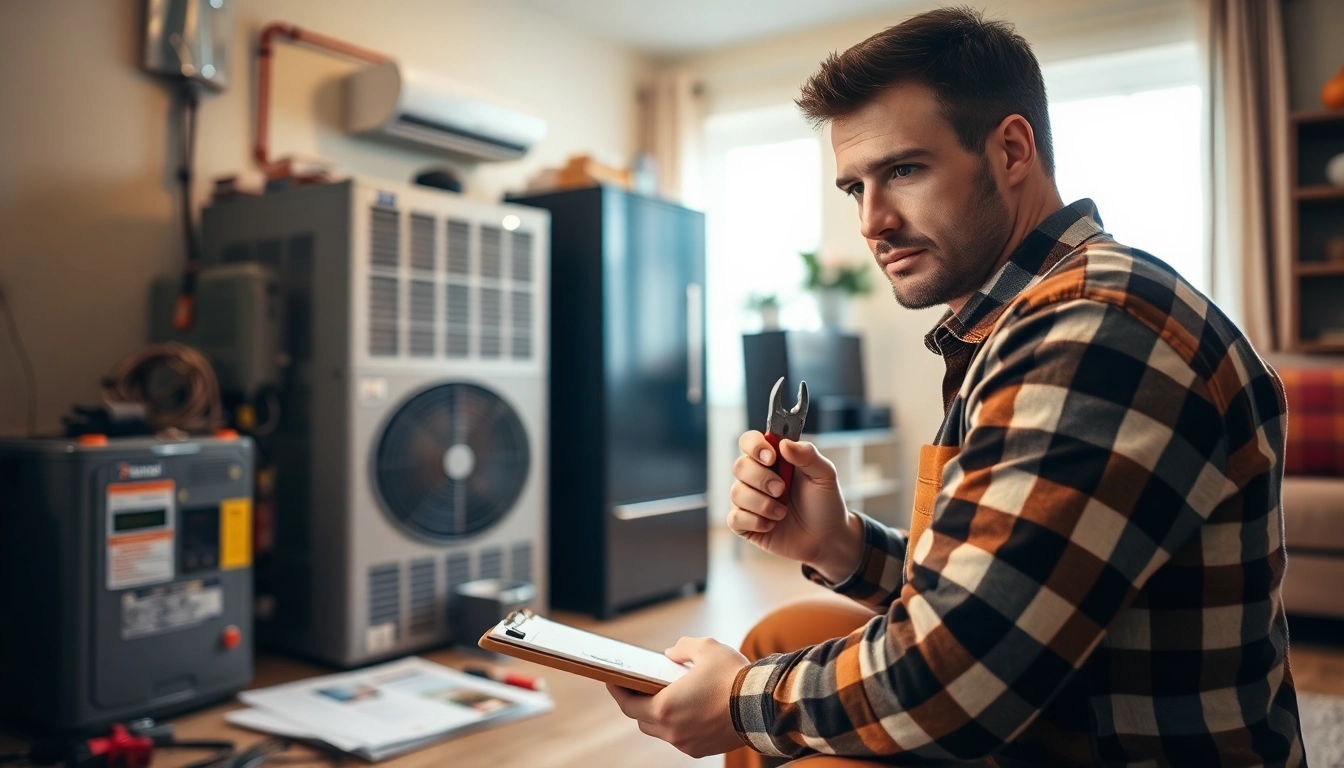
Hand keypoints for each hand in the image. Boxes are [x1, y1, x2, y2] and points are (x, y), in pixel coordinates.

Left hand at [606, 637, 748, 757]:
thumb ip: (682, 648)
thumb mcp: (706, 648)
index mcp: (665, 707)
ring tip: (663, 696)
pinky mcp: (701, 750)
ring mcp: (686, 743)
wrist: (764, 706)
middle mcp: (671, 730)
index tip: (612, 680)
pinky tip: (686, 709)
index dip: (617, 691)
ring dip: (658, 714)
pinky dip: (677, 724)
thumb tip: (672, 655)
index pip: (627, 703)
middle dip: (637, 702)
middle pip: (641, 719)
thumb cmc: (733, 676)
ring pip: (661, 730)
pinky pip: (680, 737)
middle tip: (637, 686)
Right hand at [728, 431, 862, 581]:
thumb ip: (808, 455)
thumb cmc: (825, 504)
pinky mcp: (744, 524)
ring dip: (762, 504)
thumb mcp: (824, 475)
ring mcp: (748, 501)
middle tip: (782, 490)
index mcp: (773, 460)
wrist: (827, 539)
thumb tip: (783, 443)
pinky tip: (771, 525)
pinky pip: (734, 518)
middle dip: (761, 479)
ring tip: (783, 512)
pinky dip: (754, 522)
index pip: (749, 442)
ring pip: (736, 493)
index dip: (754, 446)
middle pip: (739, 466)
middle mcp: (756, 477)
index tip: (771, 458)